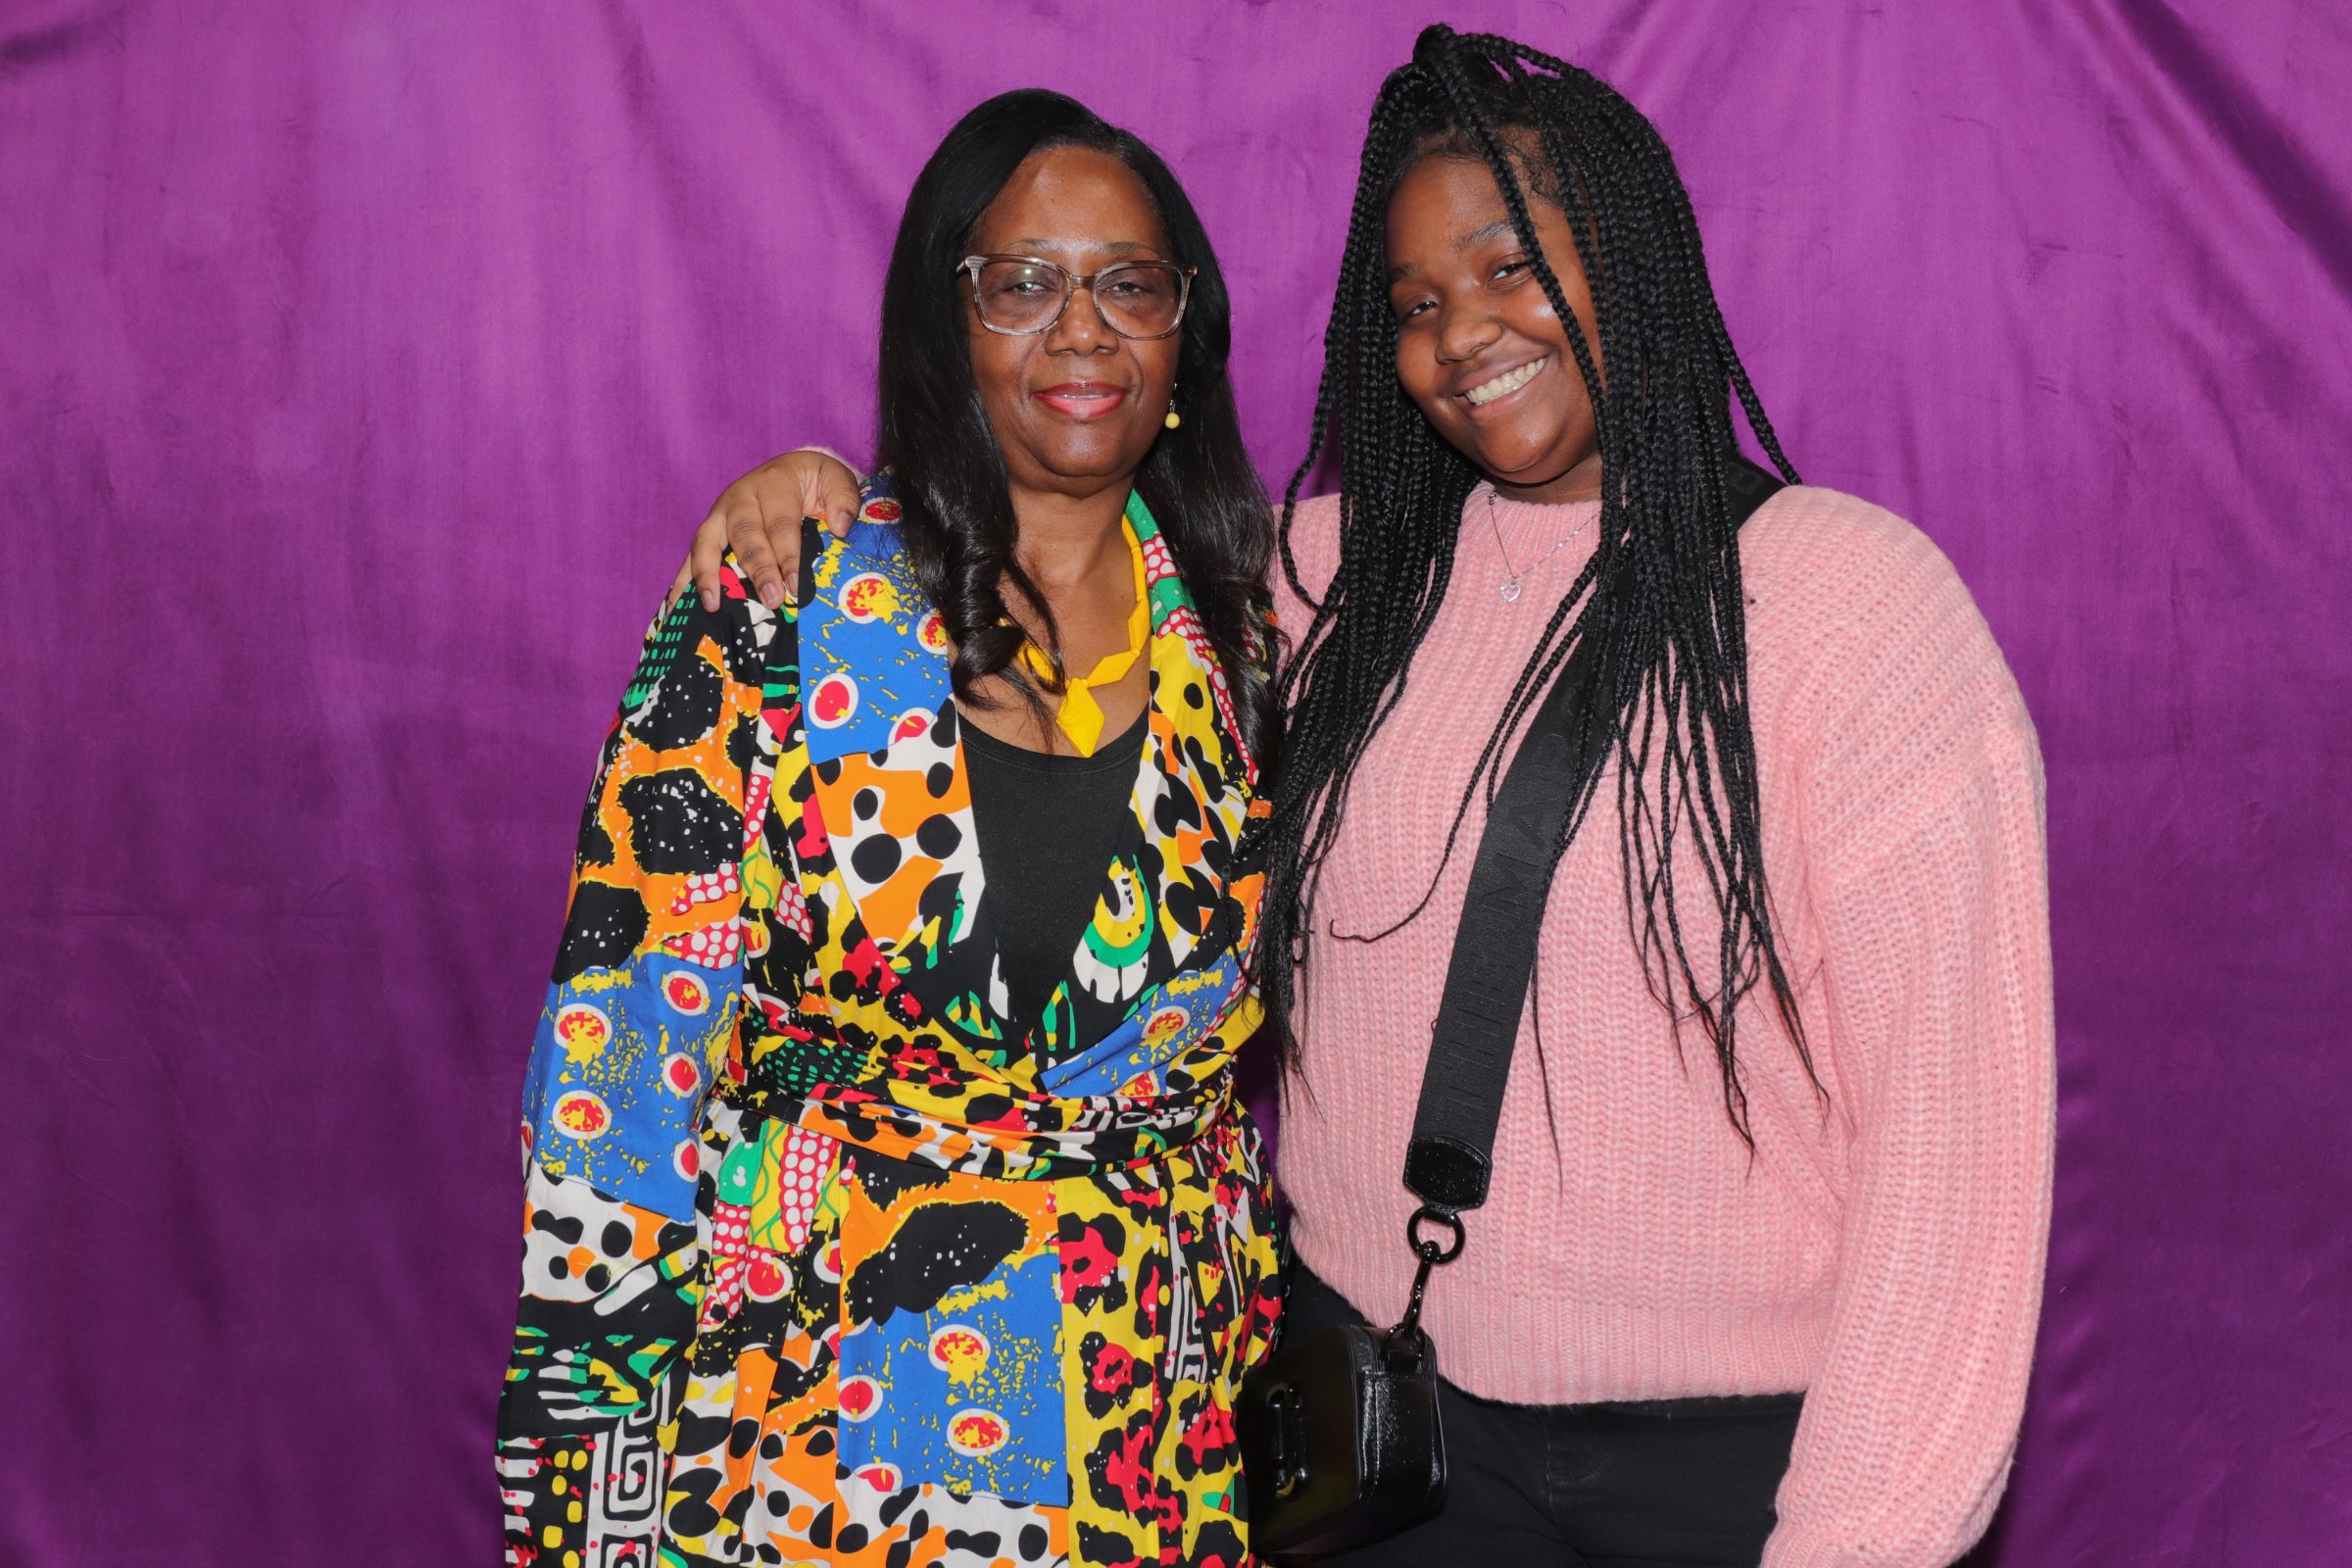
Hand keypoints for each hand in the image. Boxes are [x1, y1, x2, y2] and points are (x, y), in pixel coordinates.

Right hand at [669, 449, 863, 612]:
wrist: (789, 469)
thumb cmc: (814, 482)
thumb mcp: (835, 479)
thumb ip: (844, 498)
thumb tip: (841, 527)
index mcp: (773, 484)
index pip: (781, 524)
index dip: (788, 555)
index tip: (796, 585)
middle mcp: (740, 497)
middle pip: (745, 534)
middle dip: (757, 569)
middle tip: (771, 600)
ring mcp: (719, 514)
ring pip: (706, 543)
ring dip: (708, 575)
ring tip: (712, 606)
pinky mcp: (708, 530)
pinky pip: (691, 555)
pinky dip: (683, 580)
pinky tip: (677, 607)